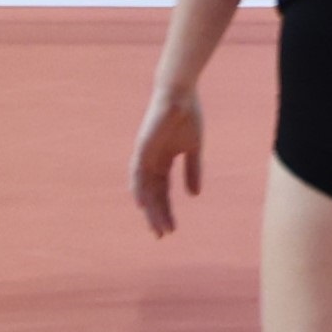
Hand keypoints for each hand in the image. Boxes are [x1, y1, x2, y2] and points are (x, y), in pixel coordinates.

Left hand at [130, 85, 204, 235]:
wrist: (181, 95)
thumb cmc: (188, 117)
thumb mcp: (194, 148)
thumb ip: (193, 171)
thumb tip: (194, 195)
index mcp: (164, 163)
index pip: (164, 193)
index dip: (167, 211)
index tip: (172, 229)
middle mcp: (152, 164)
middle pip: (154, 196)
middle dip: (158, 216)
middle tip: (162, 235)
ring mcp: (145, 158)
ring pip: (145, 190)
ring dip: (150, 209)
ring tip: (156, 227)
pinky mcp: (141, 150)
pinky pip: (137, 174)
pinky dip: (138, 190)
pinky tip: (142, 204)